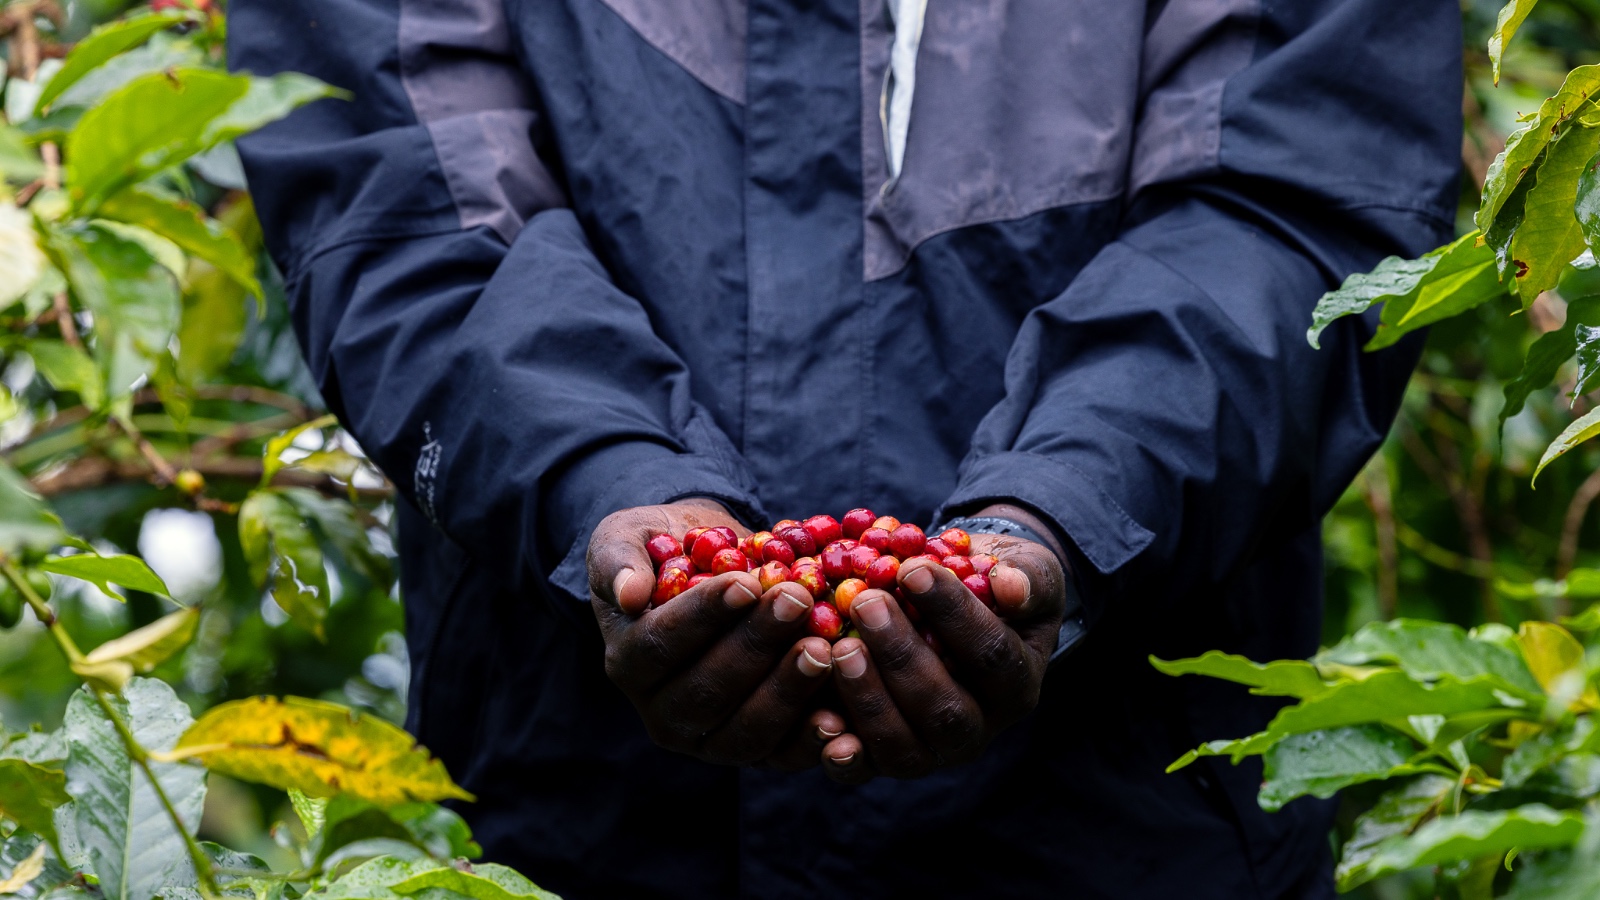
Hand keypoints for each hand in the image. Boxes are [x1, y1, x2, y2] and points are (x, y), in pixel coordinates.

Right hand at [588, 500, 838, 765]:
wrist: (713, 568)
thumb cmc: (667, 550)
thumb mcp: (628, 538)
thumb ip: (618, 560)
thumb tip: (628, 594)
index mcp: (629, 663)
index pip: (661, 645)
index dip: (704, 616)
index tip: (745, 582)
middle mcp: (665, 713)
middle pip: (707, 692)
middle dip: (755, 646)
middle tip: (797, 601)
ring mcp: (712, 740)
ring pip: (747, 731)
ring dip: (787, 690)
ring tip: (823, 646)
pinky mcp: (759, 751)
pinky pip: (785, 754)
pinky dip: (813, 739)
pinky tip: (842, 714)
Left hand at [818, 506, 1069, 782]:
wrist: (957, 607)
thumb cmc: (992, 584)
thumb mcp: (1026, 571)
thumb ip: (1027, 579)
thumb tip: (1011, 589)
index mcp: (1016, 685)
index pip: (990, 655)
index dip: (953, 613)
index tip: (912, 569)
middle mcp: (977, 728)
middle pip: (945, 710)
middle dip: (902, 656)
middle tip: (866, 603)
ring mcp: (931, 752)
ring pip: (904, 746)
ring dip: (869, 698)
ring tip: (840, 646)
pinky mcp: (886, 760)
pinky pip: (864, 768)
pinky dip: (842, 752)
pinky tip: (819, 717)